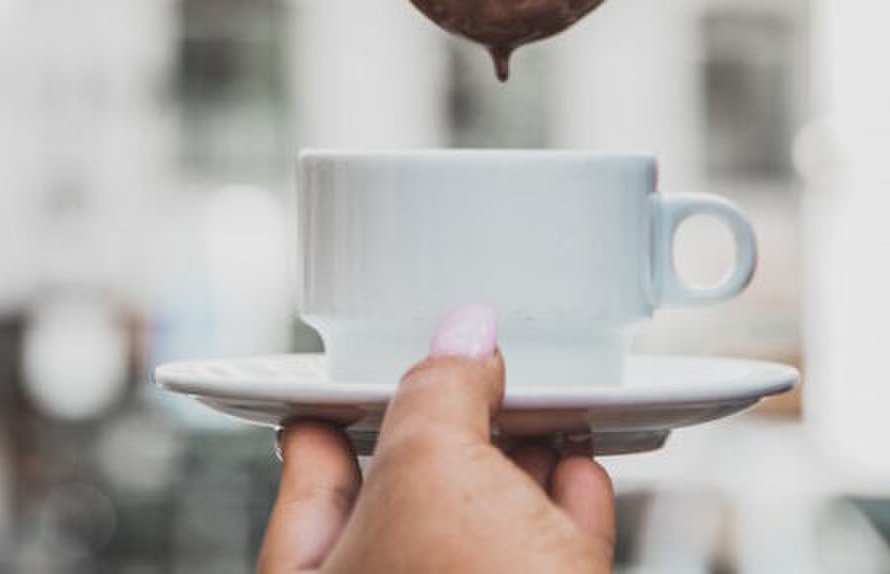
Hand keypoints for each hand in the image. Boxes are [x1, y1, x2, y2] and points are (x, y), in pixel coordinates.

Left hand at [257, 306, 614, 573]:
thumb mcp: (432, 466)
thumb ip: (439, 388)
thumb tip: (463, 339)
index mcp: (311, 573)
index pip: (312, 460)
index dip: (343, 391)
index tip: (378, 345)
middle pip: (410, 482)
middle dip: (447, 417)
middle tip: (469, 360)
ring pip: (488, 515)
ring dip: (516, 449)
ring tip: (537, 394)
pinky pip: (550, 547)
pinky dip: (566, 497)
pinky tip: (577, 459)